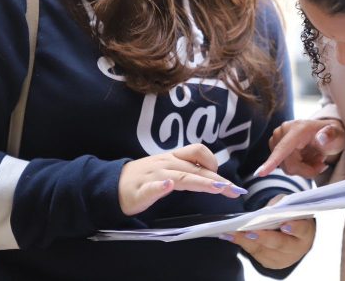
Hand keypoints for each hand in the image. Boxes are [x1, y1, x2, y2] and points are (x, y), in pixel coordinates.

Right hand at [117, 144, 245, 215]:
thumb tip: (211, 174)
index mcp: (172, 159)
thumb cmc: (143, 178)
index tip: (229, 182)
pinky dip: (160, 186)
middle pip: (194, 168)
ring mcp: (152, 176)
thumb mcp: (167, 170)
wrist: (111, 184)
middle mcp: (165, 163)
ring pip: (179, 176)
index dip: (214, 163)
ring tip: (215, 187)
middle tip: (233, 191)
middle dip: (216, 179)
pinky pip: (150, 186)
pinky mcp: (139, 190)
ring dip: (199, 180)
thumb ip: (187, 170)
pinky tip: (167, 186)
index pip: (198, 154)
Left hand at [223, 195, 315, 269]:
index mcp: (306, 233)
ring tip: (232, 232)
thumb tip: (265, 211)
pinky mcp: (270, 262)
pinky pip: (255, 254)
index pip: (302, 230)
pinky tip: (231, 236)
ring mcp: (283, 258)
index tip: (284, 225)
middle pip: (279, 244)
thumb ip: (280, 205)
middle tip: (249, 231)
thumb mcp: (289, 205)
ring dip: (246, 241)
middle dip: (264, 237)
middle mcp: (296, 249)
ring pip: (263, 250)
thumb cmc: (291, 216)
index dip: (294, 228)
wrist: (293, 236)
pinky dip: (242, 244)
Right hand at [254, 119, 344, 178]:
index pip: (283, 148)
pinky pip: (286, 167)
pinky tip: (308, 160)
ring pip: (287, 168)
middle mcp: (283, 132)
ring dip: (303, 169)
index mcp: (297, 128)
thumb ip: (330, 135)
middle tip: (321, 165)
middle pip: (288, 165)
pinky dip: (299, 168)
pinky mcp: (276, 147)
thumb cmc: (332, 134)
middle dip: (306, 170)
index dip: (272, 161)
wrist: (326, 133)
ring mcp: (277, 140)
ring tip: (316, 160)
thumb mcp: (338, 134)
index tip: (260, 173)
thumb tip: (320, 139)